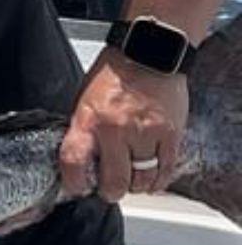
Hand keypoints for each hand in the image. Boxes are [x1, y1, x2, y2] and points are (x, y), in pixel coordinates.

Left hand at [57, 51, 188, 202]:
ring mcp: (146, 134)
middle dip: (109, 192)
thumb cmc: (115, 73)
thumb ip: (83, 129)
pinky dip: (157, 180)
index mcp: (89, 120)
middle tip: (108, 189)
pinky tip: (151, 178)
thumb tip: (81, 158)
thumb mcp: (84, 99)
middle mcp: (116, 130)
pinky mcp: (171, 135)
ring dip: (135, 187)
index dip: (74, 183)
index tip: (78, 188)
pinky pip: (165, 170)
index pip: (74, 162)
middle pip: (114, 182)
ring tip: (130, 181)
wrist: (149, 52)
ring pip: (142, 180)